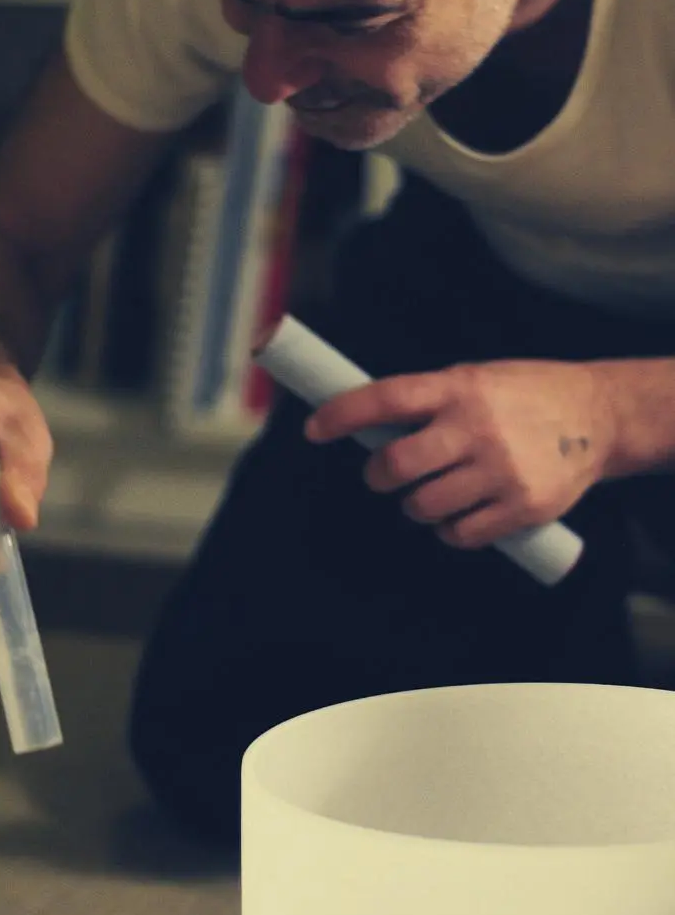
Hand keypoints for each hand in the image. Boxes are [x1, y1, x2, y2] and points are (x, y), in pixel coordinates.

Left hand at [305, 359, 614, 549]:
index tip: (315, 428)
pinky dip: (448, 530)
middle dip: (378, 476)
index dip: (343, 414)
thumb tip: (364, 424)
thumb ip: (430, 401)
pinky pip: (460, 535)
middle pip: (397, 464)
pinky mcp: (523, 507)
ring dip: (415, 506)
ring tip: (431, 493)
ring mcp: (501, 470)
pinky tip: (458, 514)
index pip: (387, 398)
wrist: (599, 416)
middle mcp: (477, 427)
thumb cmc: (523, 395)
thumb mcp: (476, 379)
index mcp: (459, 388)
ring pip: (424, 506)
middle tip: (383, 475)